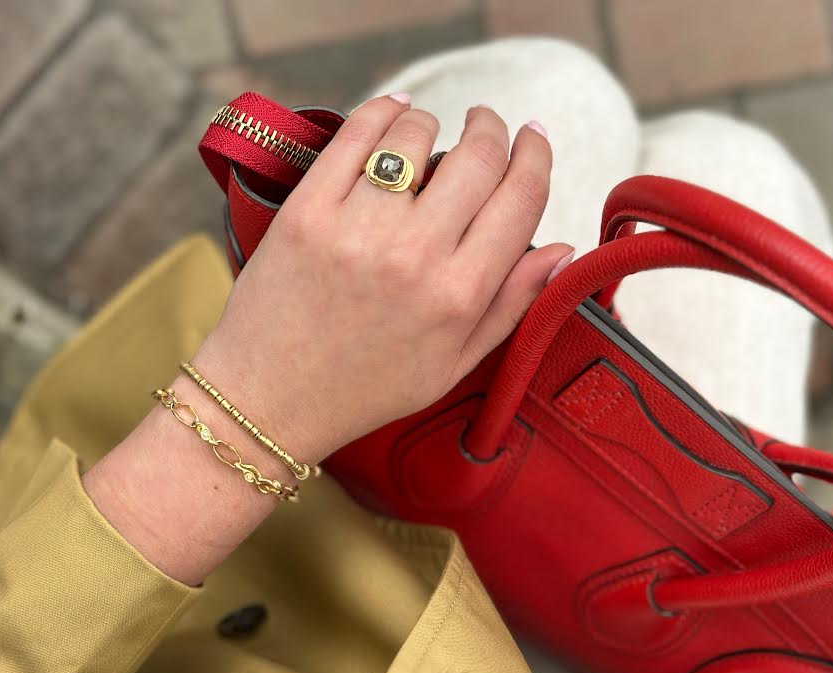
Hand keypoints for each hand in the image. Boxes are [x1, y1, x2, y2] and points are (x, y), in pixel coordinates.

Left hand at [84, 94, 571, 584]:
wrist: (270, 399)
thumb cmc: (365, 387)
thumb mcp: (453, 364)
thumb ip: (512, 305)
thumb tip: (562, 250)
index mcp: (459, 296)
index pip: (520, 199)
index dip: (535, 157)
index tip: (534, 138)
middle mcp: (414, 256)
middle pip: (478, 158)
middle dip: (493, 128)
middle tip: (488, 122)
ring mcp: (357, 228)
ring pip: (416, 137)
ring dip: (432, 125)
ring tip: (429, 135)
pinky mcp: (307, 210)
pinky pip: (355, 136)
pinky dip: (382, 114)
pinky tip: (393, 115)